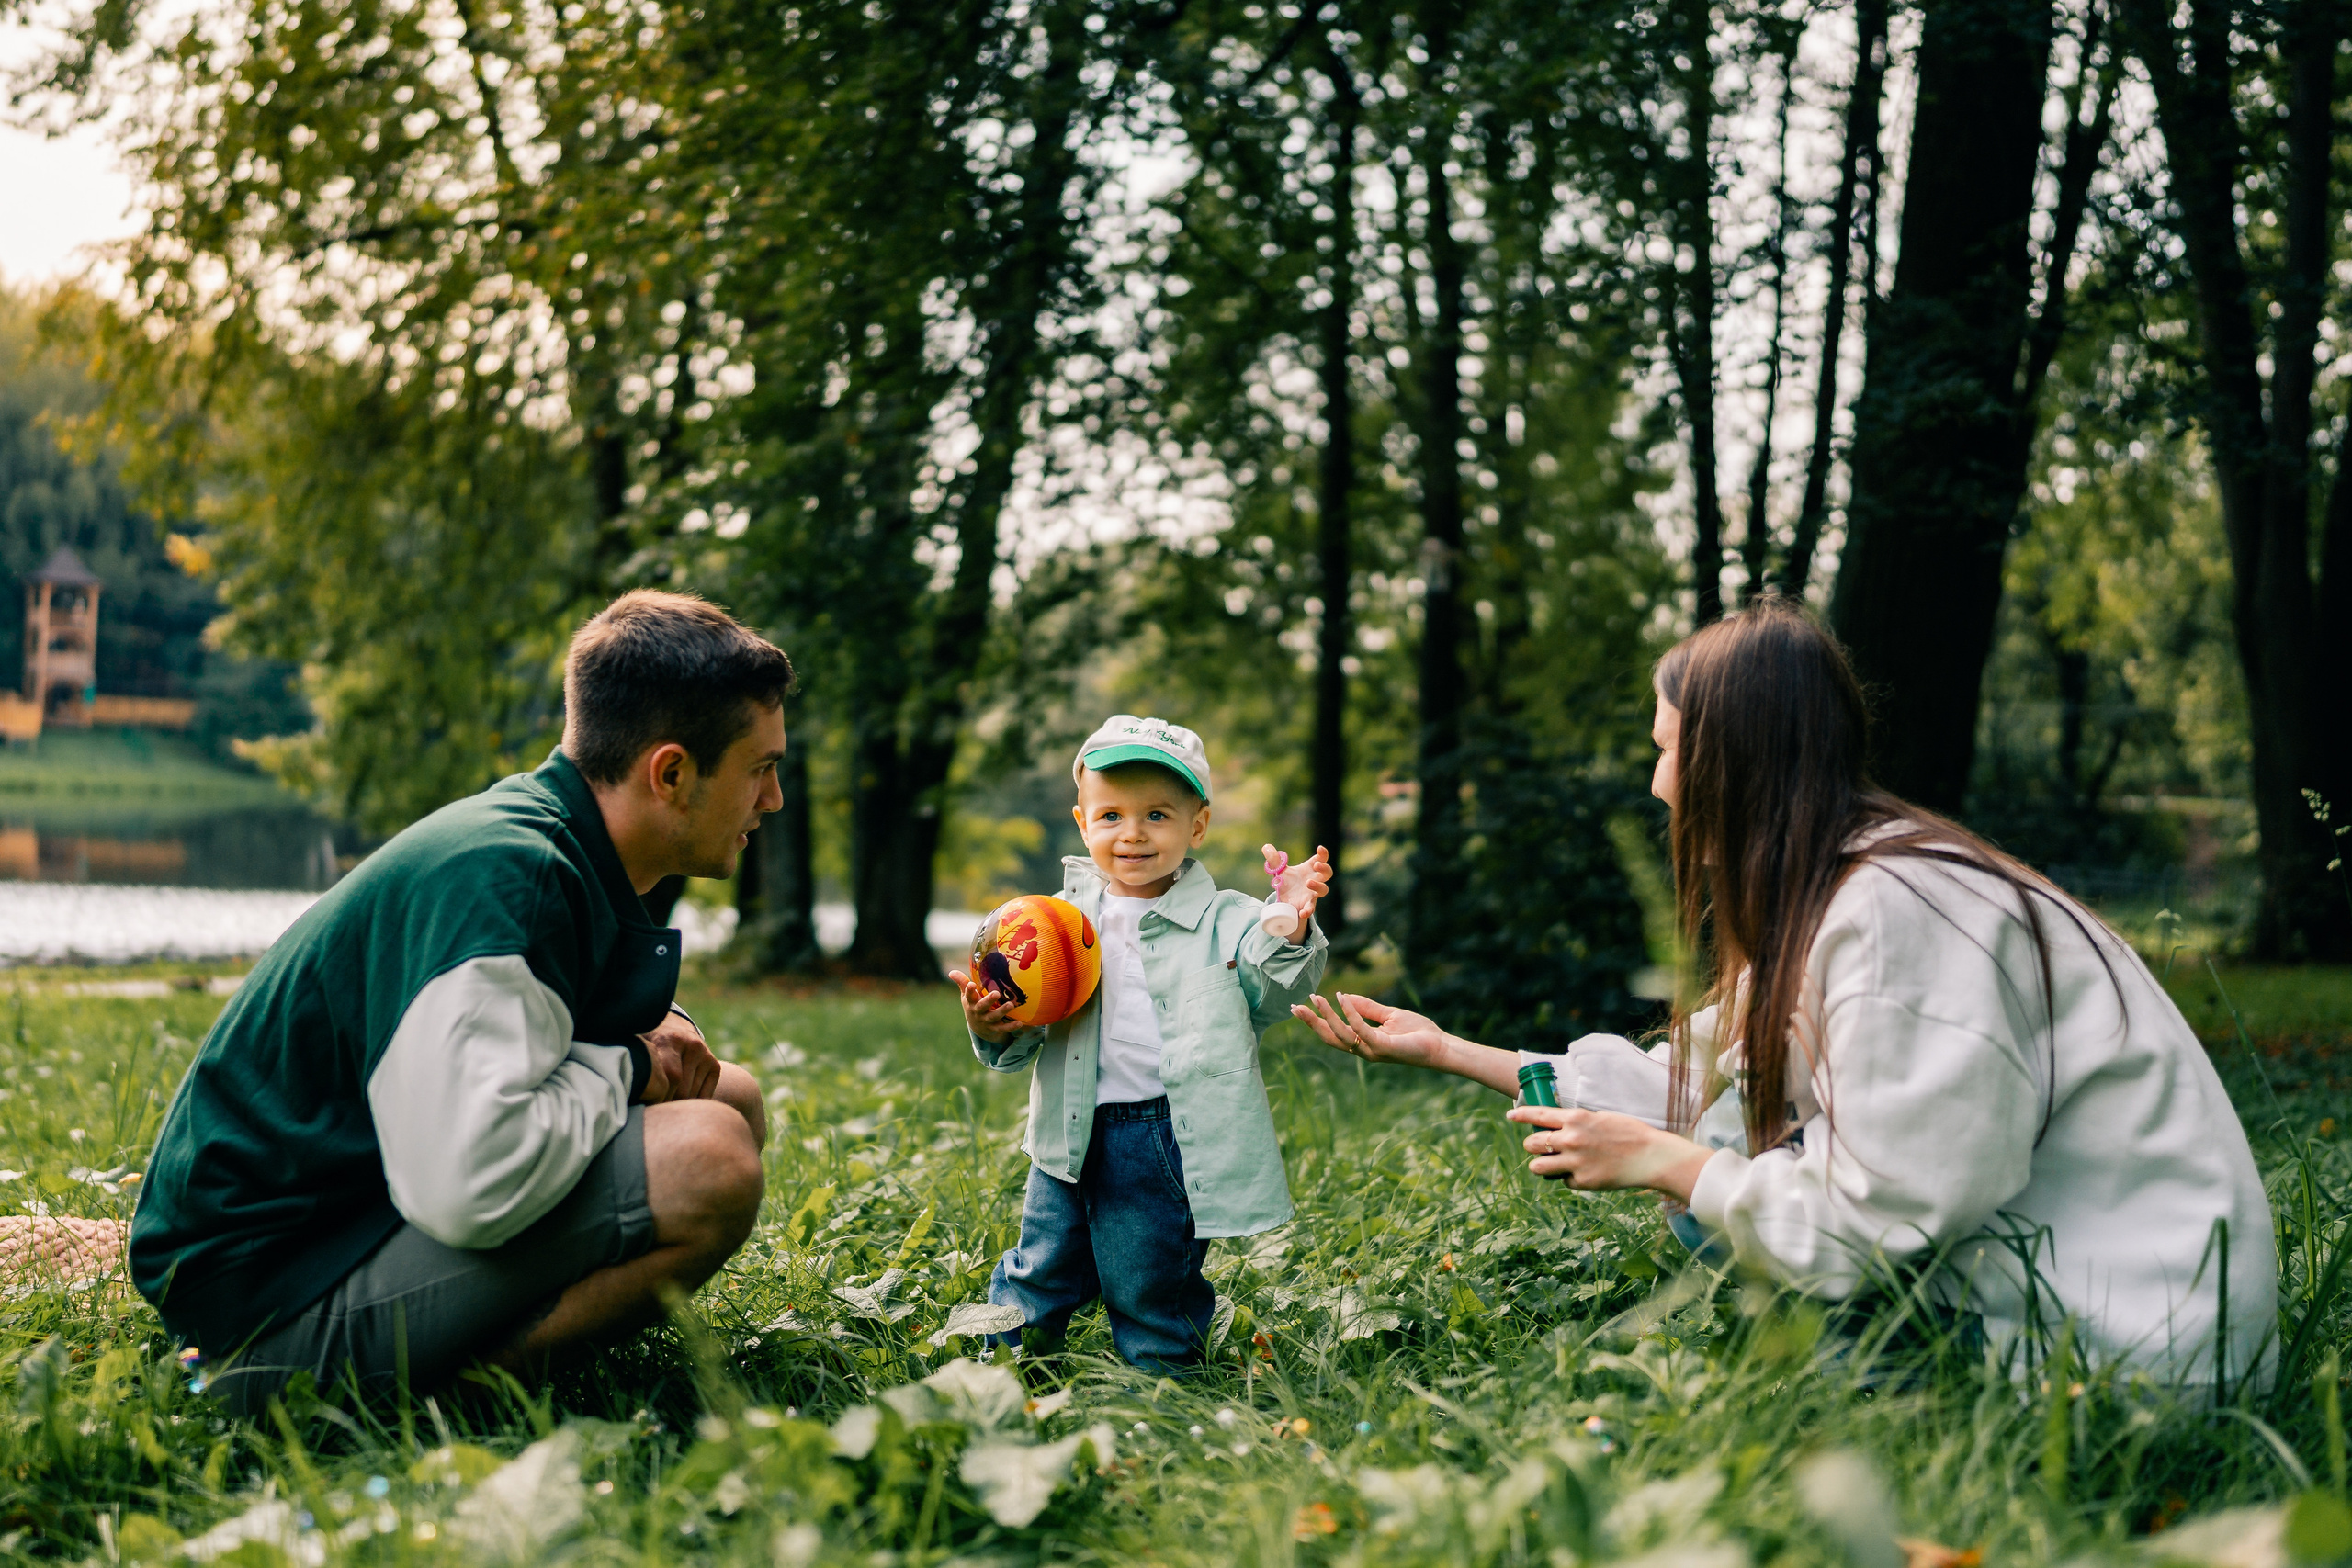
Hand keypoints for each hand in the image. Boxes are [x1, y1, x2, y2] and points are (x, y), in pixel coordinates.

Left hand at [638, 1011, 721, 1104]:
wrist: (671, 1027)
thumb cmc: (648, 1043)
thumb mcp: (640, 1047)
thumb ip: (637, 1064)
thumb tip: (624, 1090)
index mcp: (671, 1039)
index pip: (671, 1076)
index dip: (658, 1097)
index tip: (645, 1105)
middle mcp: (693, 1045)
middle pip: (682, 1090)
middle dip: (666, 1104)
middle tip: (652, 1111)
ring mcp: (706, 1055)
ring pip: (692, 1095)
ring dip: (676, 1105)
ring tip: (661, 1106)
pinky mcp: (714, 1066)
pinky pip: (704, 1096)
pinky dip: (690, 1104)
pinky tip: (677, 1102)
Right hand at [949, 968, 1021, 1043]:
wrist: (977, 1027)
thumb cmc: (973, 1005)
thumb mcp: (966, 995)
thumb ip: (962, 983)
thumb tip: (951, 972)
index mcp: (971, 1002)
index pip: (968, 995)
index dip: (969, 990)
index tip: (972, 984)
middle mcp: (978, 1012)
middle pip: (982, 1006)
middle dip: (988, 1001)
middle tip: (996, 993)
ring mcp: (986, 1021)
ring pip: (994, 1017)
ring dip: (1002, 1011)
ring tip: (1010, 1005)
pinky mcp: (995, 1028)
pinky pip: (1003, 1028)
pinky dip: (1011, 1026)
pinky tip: (1019, 1023)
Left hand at [1264, 843, 1331, 932]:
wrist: (1284, 900)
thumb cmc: (1287, 881)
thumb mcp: (1280, 870)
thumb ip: (1274, 860)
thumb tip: (1266, 847)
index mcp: (1310, 869)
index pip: (1321, 859)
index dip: (1323, 853)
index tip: (1319, 849)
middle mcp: (1315, 880)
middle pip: (1327, 873)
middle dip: (1324, 868)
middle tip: (1316, 865)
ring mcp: (1312, 893)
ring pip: (1324, 889)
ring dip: (1318, 885)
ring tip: (1308, 882)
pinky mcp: (1307, 905)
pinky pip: (1311, 908)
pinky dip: (1308, 910)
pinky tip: (1303, 912)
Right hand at [1290, 991, 1452, 1070]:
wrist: (1440, 1046)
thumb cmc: (1417, 1033)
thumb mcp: (1389, 1015)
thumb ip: (1367, 1007)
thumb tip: (1344, 995)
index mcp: (1363, 1043)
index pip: (1334, 1034)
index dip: (1317, 1021)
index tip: (1303, 1005)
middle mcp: (1364, 1050)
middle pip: (1330, 1038)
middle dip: (1312, 1023)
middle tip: (1294, 1008)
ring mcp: (1373, 1051)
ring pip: (1342, 1035)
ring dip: (1327, 1016)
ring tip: (1316, 998)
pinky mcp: (1384, 1048)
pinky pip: (1362, 1030)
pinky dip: (1351, 1014)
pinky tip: (1343, 998)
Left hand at [1506, 1105, 1711, 1198]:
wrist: (1650, 1156)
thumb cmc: (1628, 1133)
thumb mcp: (1599, 1118)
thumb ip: (1576, 1122)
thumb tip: (1556, 1127)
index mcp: (1575, 1119)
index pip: (1538, 1115)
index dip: (1521, 1116)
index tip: (1510, 1116)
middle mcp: (1570, 1139)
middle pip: (1531, 1144)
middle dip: (1532, 1146)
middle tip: (1540, 1148)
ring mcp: (1574, 1162)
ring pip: (1538, 1167)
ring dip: (1541, 1166)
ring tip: (1553, 1164)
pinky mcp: (1582, 1182)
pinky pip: (1564, 1181)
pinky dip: (1570, 1178)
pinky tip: (1586, 1173)